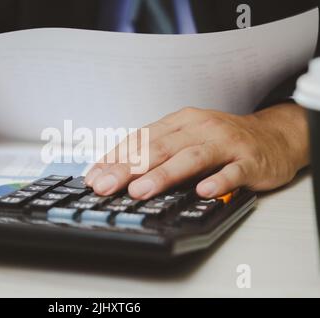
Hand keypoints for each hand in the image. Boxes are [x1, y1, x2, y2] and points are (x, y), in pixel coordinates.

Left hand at [85, 104, 308, 198]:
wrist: (273, 135)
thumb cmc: (222, 140)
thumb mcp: (185, 138)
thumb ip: (157, 152)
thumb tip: (119, 172)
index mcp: (179, 122)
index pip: (140, 139)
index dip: (115, 158)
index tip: (94, 176)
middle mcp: (199, 128)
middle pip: (159, 148)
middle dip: (129, 168)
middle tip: (106, 186)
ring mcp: (225, 143)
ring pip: (191, 157)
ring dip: (164, 175)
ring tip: (141, 190)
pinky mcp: (249, 160)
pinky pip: (233, 171)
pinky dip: (219, 181)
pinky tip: (204, 191)